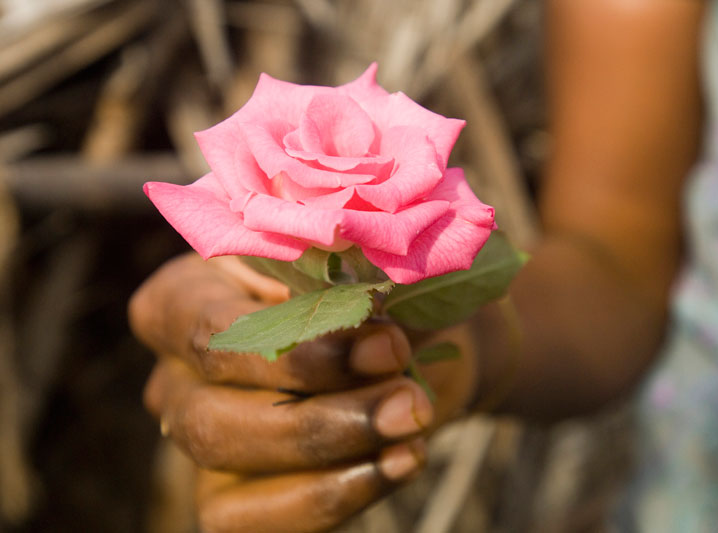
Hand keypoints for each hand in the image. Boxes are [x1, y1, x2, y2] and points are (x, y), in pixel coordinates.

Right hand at [129, 253, 475, 531]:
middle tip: (408, 402)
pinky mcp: (227, 492)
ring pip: (223, 462)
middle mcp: (175, 366)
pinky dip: (332, 496)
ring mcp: (196, 432)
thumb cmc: (375, 296)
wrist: (408, 346)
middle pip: (207, 412)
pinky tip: (398, 463)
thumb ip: (359, 290)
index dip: (298, 351)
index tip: (387, 347)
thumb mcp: (375, 276)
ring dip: (331, 450)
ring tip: (412, 425)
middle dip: (319, 416)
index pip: (211, 330)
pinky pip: (251, 519)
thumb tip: (367, 319)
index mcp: (191, 290)